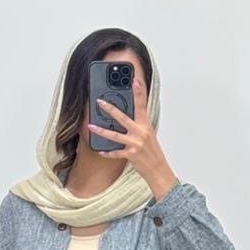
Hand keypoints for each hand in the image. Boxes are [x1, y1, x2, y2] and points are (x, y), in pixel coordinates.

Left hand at [87, 77, 176, 199]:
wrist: (157, 168)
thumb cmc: (152, 151)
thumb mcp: (148, 135)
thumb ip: (138, 125)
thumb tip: (126, 118)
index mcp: (146, 125)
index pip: (142, 105)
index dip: (139, 92)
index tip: (135, 81)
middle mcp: (141, 132)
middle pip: (122, 117)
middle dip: (110, 109)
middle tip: (100, 102)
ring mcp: (135, 143)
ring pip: (114, 135)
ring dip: (101, 130)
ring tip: (91, 126)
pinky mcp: (131, 154)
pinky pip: (116, 153)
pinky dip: (108, 152)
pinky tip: (101, 151)